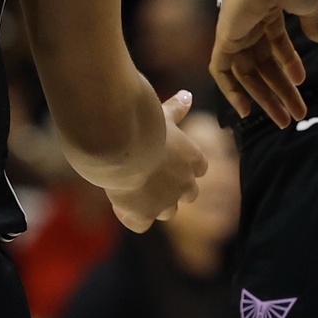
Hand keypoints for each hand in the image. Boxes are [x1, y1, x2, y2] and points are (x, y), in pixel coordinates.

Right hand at [108, 90, 208, 232]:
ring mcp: (166, 202)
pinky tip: (119, 202)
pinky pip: (140, 224)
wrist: (120, 143)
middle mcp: (185, 184)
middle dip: (172, 188)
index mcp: (194, 160)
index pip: (198, 170)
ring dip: (154, 204)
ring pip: (167, 211)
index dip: (182, 166)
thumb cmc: (143, 124)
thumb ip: (176, 109)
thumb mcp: (162, 114)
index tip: (164, 158)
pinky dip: (131, 216)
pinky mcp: (144, 215)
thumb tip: (188, 94)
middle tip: (149, 175)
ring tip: (133, 189)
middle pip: (188, 194)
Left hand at [211, 0, 317, 128]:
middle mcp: (248, 22)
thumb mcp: (309, 5)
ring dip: (266, 97)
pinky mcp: (224, 39)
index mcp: (267, 11)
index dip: (288, 66)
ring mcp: (235, 30)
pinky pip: (221, 71)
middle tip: (294, 116)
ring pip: (247, 73)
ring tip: (285, 119)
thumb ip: (311, 22)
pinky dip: (230, 91)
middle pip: (262, 64)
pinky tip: (246, 111)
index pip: (276, 44)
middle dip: (279, 91)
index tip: (301, 85)